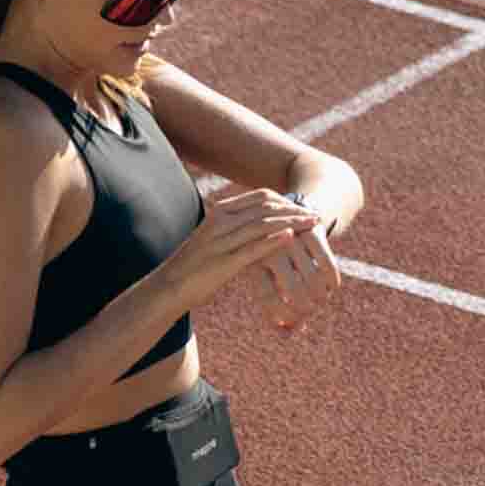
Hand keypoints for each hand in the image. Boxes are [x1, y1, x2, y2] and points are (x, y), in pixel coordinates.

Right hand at [161, 190, 320, 308]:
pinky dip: (273, 241)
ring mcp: (222, 241)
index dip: (285, 200)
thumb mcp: (215, 240)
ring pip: (264, 224)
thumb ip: (235, 230)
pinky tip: (291, 238)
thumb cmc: (194, 267)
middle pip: (266, 207)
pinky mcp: (224, 262)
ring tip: (311, 224)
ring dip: (291, 222)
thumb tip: (258, 226)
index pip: (259, 197)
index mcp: (220, 212)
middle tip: (314, 215)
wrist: (170, 288)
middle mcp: (221, 221)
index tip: (302, 207)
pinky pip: (253, 247)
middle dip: (293, 209)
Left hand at [259, 205, 341, 333]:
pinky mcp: (311, 232)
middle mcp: (270, 249)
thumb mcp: (270, 278)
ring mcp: (292, 239)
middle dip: (307, 308)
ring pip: (313, 281)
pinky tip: (332, 287)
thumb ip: (277, 309)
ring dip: (321, 297)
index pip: (268, 299)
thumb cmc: (277, 257)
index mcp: (253, 262)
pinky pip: (327, 266)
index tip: (293, 322)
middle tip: (312, 310)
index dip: (283, 316)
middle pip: (294, 292)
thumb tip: (286, 335)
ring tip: (321, 300)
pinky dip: (332, 282)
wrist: (291, 212)